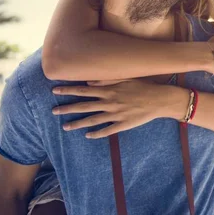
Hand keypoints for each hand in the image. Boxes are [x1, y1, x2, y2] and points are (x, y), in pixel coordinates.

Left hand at [51, 80, 186, 138]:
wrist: (160, 99)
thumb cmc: (144, 86)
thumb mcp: (126, 78)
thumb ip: (107, 80)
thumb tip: (90, 82)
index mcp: (109, 90)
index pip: (84, 90)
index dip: (69, 90)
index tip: (55, 91)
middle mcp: (110, 102)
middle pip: (84, 106)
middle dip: (67, 108)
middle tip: (53, 111)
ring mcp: (116, 115)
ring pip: (92, 120)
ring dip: (77, 123)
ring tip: (65, 127)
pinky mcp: (123, 124)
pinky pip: (107, 131)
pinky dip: (96, 134)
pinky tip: (87, 136)